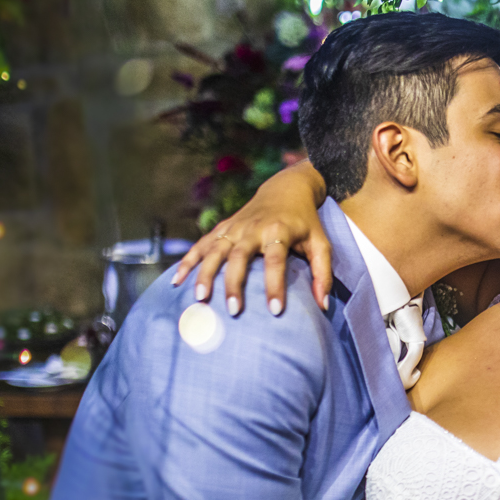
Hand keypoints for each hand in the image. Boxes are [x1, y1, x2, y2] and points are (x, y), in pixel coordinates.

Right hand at [171, 160, 328, 315]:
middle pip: (239, 256)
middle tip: (233, 310)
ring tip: (200, 298)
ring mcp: (234, 227)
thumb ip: (323, 273)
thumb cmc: (306, 223)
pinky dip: (188, 261)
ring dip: (205, 273)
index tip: (275, 311)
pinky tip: (176, 281)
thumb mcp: (321, 244)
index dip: (275, 285)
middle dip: (234, 283)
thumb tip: (323, 306)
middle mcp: (253, 228)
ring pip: (215, 250)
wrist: (286, 189)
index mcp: (279, 231)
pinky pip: (201, 245)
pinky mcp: (223, 228)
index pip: (276, 260)